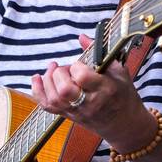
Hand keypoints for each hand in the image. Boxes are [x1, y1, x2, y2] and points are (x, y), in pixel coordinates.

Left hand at [30, 32, 155, 152]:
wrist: (125, 124)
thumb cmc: (123, 94)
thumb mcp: (119, 71)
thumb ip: (99, 53)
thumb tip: (81, 36)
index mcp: (105, 89)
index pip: (82, 77)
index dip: (77, 67)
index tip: (81, 64)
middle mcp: (89, 103)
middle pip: (64, 90)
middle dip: (60, 74)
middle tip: (66, 69)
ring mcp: (77, 112)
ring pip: (53, 99)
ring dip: (48, 80)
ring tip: (53, 69)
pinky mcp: (69, 116)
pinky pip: (48, 106)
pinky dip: (38, 92)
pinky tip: (37, 78)